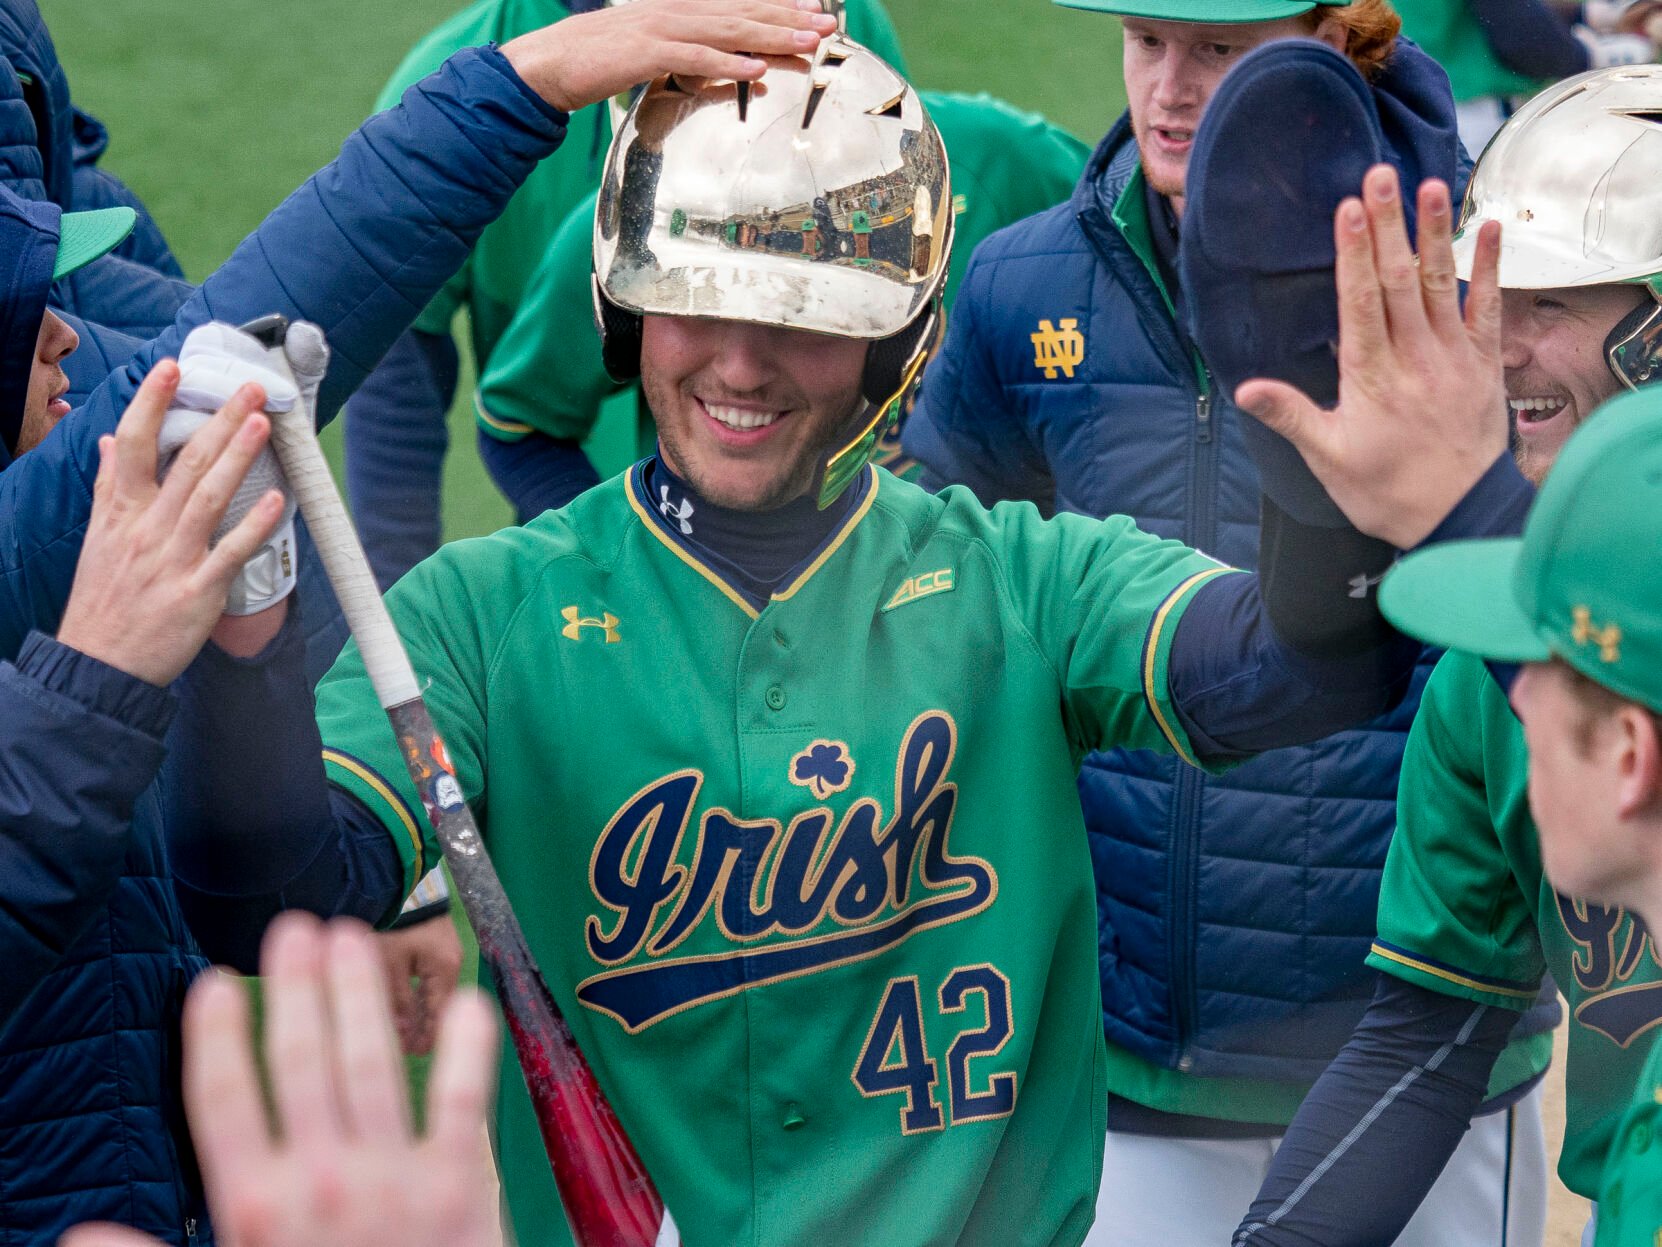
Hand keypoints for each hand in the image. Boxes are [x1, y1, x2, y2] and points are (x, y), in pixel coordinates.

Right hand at [55, 364, 284, 686]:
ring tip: (263, 424)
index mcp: (120, 511)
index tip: (172, 368)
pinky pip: (230, 552)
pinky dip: (253, 525)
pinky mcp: (197, 591)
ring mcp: (173, 558)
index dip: (152, 402)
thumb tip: (111, 441)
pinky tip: (275, 499)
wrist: (98, 663)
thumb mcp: (97, 537)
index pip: (134, 444)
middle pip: (185, 462)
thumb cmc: (104, 599)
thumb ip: (109, 486)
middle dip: (219, 420)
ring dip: (239, 457)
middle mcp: (146, 528)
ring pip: (209, 497)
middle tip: (250, 388)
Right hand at [61, 915, 502, 1246]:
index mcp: (256, 1209)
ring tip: (354, 937)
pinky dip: (468, 1046)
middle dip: (295, 988)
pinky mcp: (463, 1184)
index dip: (215, 1037)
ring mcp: (396, 1176)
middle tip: (294, 929)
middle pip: (301, 1061)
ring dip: (360, 994)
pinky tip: (469, 999)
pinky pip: (464, 1100)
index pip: (224, 1102)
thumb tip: (77, 1240)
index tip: (215, 982)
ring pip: (371, 1063)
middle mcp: (323, 1179)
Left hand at [377, 915, 463, 1055]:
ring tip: (403, 1030)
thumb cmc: (390, 921)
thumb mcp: (388, 963)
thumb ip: (396, 1000)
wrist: (392, 878)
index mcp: (446, 966)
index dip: (429, 1036)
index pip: (442, 1012)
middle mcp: (451, 959)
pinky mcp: (430, 940)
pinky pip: (425, 975)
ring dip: (417, 1009)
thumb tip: (400, 1035)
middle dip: (423, 1025)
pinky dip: (415, 992)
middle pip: (439, 1002)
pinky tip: (403, 1003)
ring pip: (431, 989)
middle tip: (406, 1049)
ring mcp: (443, 948)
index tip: (414, 1055)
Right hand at [502, 0, 838, 113]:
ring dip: (770, 35)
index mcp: (679, 10)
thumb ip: (698, 65)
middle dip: (788, 17)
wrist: (551, 64)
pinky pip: (696, 58)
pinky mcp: (647, 52)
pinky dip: (728, 63)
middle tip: (827, 24)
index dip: (778, 7)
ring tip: (806, 43)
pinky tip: (757, 68)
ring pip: (728, 31)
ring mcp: (662, 28)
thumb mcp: (657, 60)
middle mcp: (676, 11)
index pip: (738, 6)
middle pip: (742, 13)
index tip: (813, 13)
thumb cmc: (600, 64)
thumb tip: (739, 77)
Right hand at [1235, 166, 1507, 549]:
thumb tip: (1246, 388)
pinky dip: (1489, 268)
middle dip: (1388, 224)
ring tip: (1428, 184)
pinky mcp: (1484, 364)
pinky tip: (1487, 229)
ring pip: (1440, 283)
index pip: (1360, 302)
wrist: (1458, 517)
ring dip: (1434, 232)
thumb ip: (1290, 416)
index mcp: (1371, 377)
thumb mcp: (1328, 459)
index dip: (1354, 253)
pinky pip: (1488, 308)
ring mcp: (1453, 357)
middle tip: (1381, 174)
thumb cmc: (1386, 491)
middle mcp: (1414, 358)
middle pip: (1398, 279)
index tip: (1349, 209)